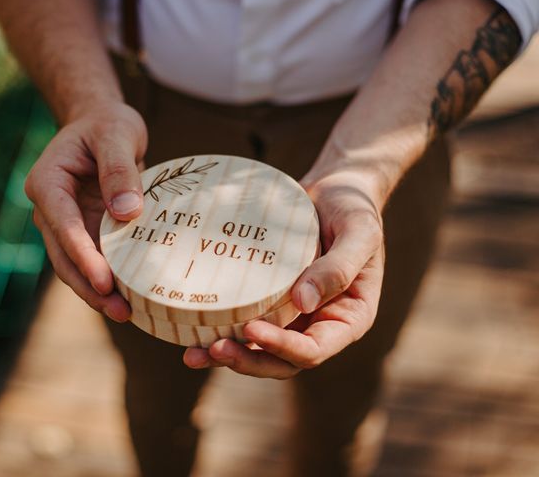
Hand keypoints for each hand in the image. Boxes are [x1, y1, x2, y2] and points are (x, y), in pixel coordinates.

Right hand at [25, 103, 147, 320]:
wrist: (102, 125)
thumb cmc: (107, 125)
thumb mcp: (117, 134)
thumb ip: (119, 170)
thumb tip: (126, 213)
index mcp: (48, 183)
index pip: (62, 226)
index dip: (83, 256)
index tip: (105, 281)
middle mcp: (50, 209)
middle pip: (64, 256)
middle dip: (90, 286)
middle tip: (121, 311)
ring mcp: (66, 224)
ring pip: (76, 266)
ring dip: (98, 291)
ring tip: (127, 313)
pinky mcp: (85, 231)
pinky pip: (94, 260)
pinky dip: (109, 279)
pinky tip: (131, 296)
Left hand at [183, 172, 384, 378]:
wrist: (333, 189)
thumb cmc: (354, 209)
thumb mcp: (359, 233)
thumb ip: (339, 267)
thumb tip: (303, 302)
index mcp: (348, 319)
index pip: (314, 350)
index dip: (283, 347)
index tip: (251, 329)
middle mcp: (317, 325)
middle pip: (281, 361)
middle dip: (248, 361)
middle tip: (215, 349)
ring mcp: (291, 316)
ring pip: (259, 351)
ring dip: (228, 356)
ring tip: (194, 354)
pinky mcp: (267, 300)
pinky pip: (243, 323)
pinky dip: (220, 331)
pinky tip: (192, 332)